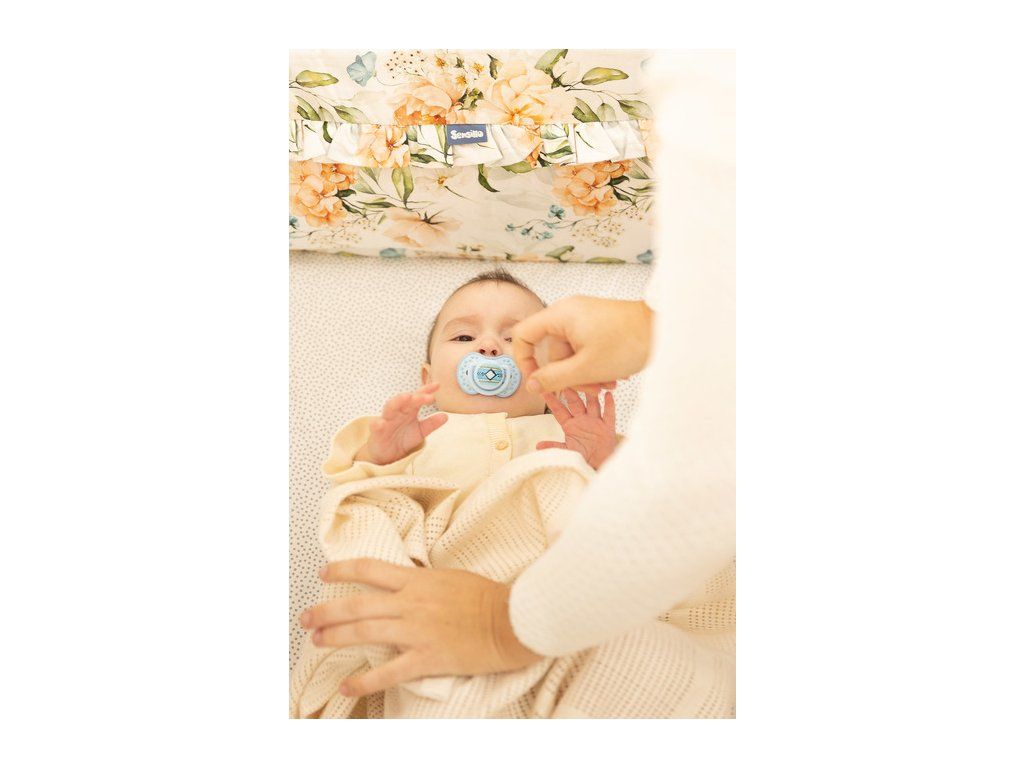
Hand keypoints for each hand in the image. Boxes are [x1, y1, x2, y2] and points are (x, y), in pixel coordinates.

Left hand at [300, 559, 542, 697]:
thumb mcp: (450, 577)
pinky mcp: (427, 658)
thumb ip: (423, 582)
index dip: (342, 570)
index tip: (325, 574)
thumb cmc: (488, 597)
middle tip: (306, 618)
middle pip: (357, 605)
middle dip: (326, 611)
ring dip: (335, 637)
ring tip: (316, 641)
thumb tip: (405, 584)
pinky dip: (364, 680)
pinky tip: (347, 685)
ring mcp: (417, 631)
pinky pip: (388, 671)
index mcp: (417, 579)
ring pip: (365, 633)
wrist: (512, 619)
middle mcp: (411, 603)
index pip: (369, 569)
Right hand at [356, 382, 447, 464]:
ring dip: (397, 401)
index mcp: (409, 410)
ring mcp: (386, 420)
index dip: (426, 390)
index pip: (418, 397)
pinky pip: (376, 426)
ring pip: (390, 407)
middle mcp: (398, 412)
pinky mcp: (377, 431)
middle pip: (405, 400)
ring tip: (406, 397)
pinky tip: (381, 422)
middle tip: (426, 396)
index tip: (437, 385)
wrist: (387, 454)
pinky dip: (378, 423)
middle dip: (415, 396)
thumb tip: (446, 416)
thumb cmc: (403, 438)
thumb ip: (431, 424)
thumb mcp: (420, 432)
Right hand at [511, 296, 653, 393]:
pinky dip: (594, 365)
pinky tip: (611, 376)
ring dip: (585, 374)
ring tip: (606, 385)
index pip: (524, 335)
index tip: (537, 380)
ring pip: (571, 354)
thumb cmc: (628, 342)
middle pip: (552, 351)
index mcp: (560, 315)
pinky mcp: (597, 325)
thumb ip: (554, 378)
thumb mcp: (586, 368)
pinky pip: (585, 349)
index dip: (525, 360)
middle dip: (569, 375)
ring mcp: (584, 319)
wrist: (664, 329)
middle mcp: (569, 313)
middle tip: (589, 390)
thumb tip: (531, 385)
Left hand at [538, 389, 617, 469]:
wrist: (598, 465)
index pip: (559, 410)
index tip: (544, 390)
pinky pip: (609, 414)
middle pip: (576, 403)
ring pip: (593, 404)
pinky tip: (608, 394)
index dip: (552, 401)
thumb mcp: (566, 452)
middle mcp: (582, 420)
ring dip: (591, 394)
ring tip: (588, 381)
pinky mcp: (607, 427)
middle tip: (567, 379)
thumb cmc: (581, 458)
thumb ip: (554, 447)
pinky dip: (609, 404)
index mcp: (570, 425)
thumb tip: (538, 446)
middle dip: (571, 392)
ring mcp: (595, 422)